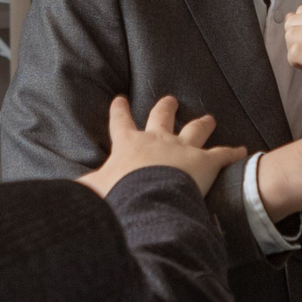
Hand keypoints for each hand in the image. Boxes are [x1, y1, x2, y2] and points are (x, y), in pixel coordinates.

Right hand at [78, 95, 248, 199]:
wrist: (150, 201)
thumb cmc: (119, 196)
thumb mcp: (93, 192)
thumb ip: (81, 191)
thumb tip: (59, 196)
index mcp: (129, 144)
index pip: (120, 122)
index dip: (120, 111)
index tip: (120, 99)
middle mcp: (156, 139)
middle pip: (161, 116)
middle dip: (166, 107)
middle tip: (170, 99)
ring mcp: (183, 148)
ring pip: (195, 129)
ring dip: (202, 123)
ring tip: (209, 118)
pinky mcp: (205, 162)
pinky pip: (223, 154)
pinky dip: (233, 152)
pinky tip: (242, 150)